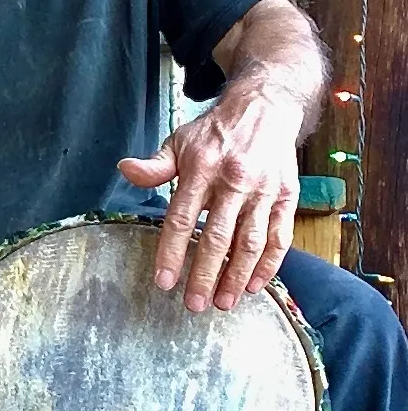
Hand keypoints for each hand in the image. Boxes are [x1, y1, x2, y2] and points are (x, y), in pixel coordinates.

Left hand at [118, 95, 300, 312]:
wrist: (266, 106)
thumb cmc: (215, 132)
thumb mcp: (179, 142)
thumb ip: (155, 166)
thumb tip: (125, 169)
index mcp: (201, 170)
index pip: (181, 219)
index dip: (172, 253)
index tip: (164, 281)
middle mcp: (233, 182)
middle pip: (217, 238)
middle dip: (205, 276)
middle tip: (194, 304)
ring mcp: (263, 191)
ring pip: (250, 242)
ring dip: (236, 277)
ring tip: (223, 303)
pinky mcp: (286, 196)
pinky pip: (279, 237)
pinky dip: (268, 265)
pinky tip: (253, 286)